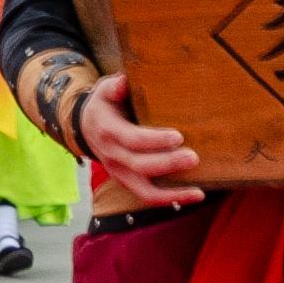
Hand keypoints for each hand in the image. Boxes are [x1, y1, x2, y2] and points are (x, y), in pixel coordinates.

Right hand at [74, 73, 201, 207]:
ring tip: (198, 191)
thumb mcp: (104, 91)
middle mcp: (112, 156)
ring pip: (144, 190)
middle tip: (194, 157)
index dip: (154, 140)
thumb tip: (124, 82)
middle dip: (168, 163)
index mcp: (108, 131)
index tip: (178, 135)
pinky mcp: (128, 183)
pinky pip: (149, 197)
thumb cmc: (104, 106)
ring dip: (172, 193)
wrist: (85, 128)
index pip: (132, 139)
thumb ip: (114, 87)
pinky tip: (196, 195)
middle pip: (140, 166)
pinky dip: (172, 200)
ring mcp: (119, 173)